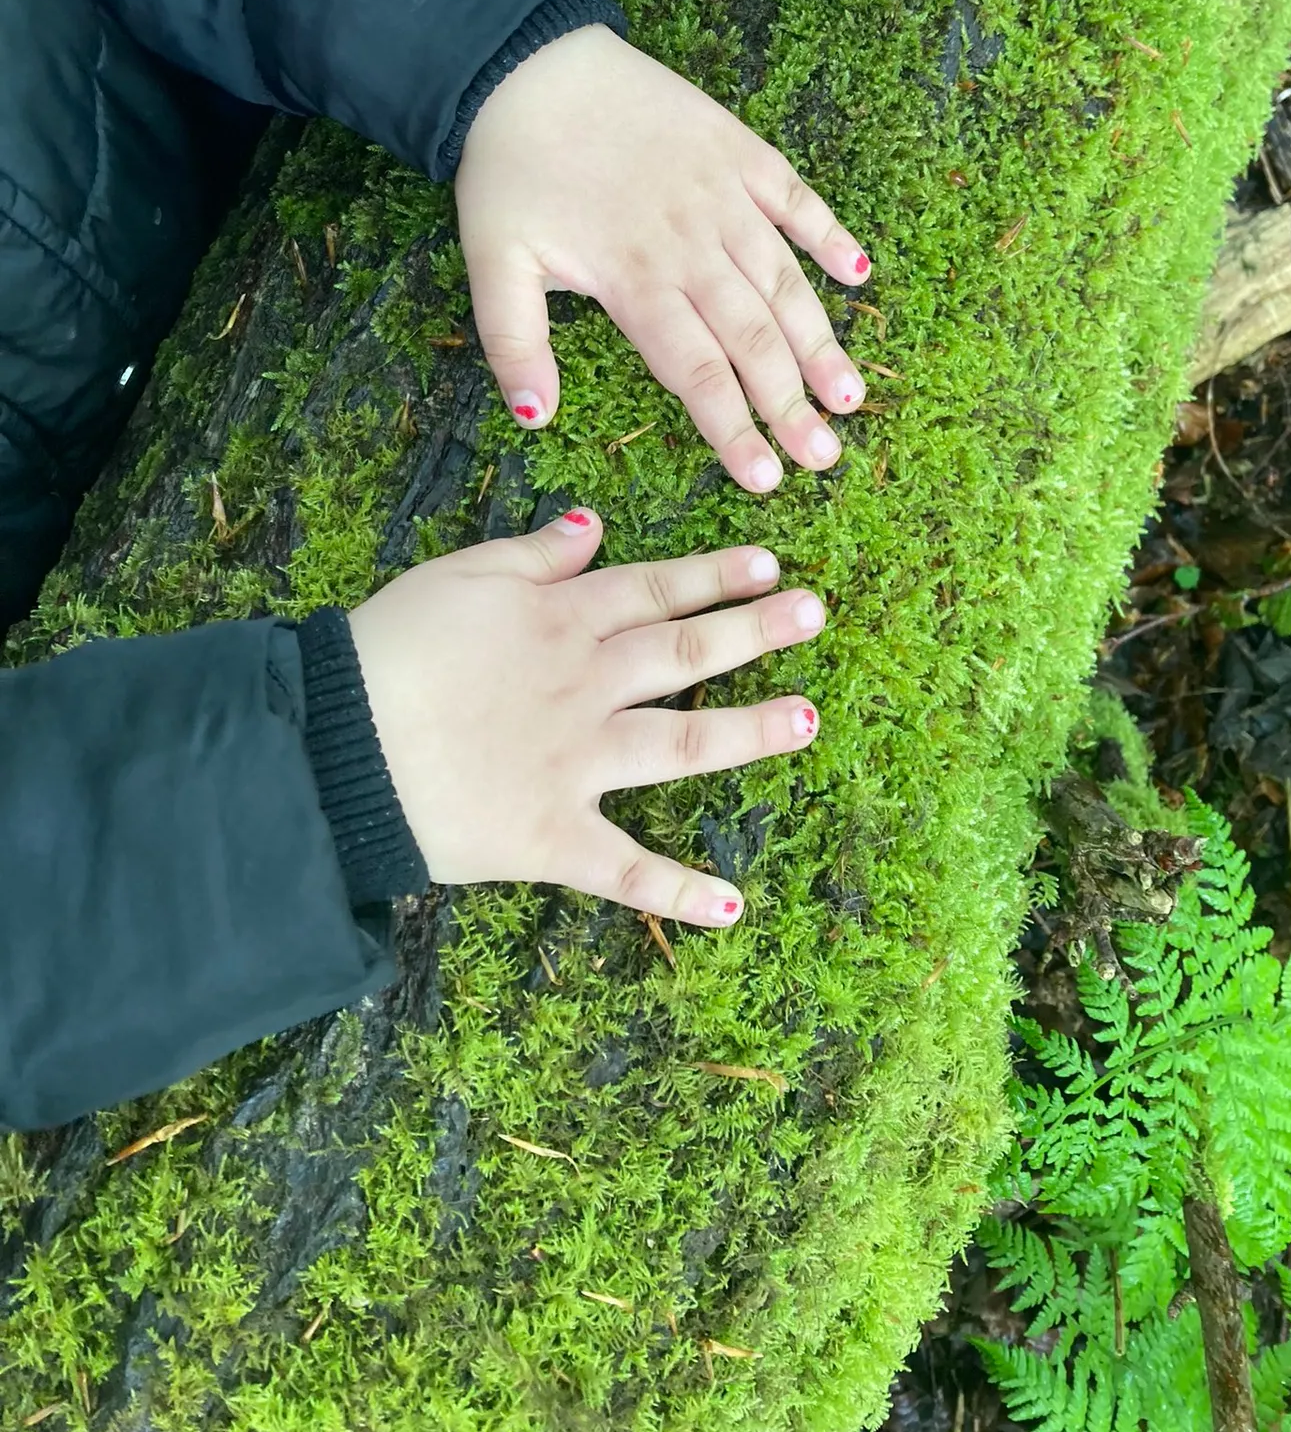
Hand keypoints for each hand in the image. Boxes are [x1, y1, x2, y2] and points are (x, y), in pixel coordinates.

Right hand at [348, 510, 823, 927]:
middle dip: (757, 630)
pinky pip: (624, 869)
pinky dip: (676, 892)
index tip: (767, 563)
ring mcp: (578, 764)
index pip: (654, 590)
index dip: (715, 575)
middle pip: (686, 652)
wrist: (334, 743)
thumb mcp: (458, 574)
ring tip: (808, 718)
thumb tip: (595, 524)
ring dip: (750, 731)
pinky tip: (733, 907)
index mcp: (561, 622)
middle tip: (815, 613)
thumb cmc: (385, 649)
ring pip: (682, 742)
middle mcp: (586, 687)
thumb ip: (533, 552)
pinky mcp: (553, 836)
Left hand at [457, 26, 870, 493]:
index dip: (734, 431)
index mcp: (635, 280)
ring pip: (783, 283)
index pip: (697, 374)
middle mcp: (691, 245)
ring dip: (822, 342)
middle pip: (753, 340)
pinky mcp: (740, 151)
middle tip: (827, 458)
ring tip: (851, 395)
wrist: (529, 63)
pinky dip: (829, 235)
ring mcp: (724, 196)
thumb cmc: (509, 168)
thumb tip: (535, 419)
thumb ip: (514, 343)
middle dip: (792, 406)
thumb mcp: (491, 260)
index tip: (767, 481)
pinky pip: (797, 198)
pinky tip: (858, 275)